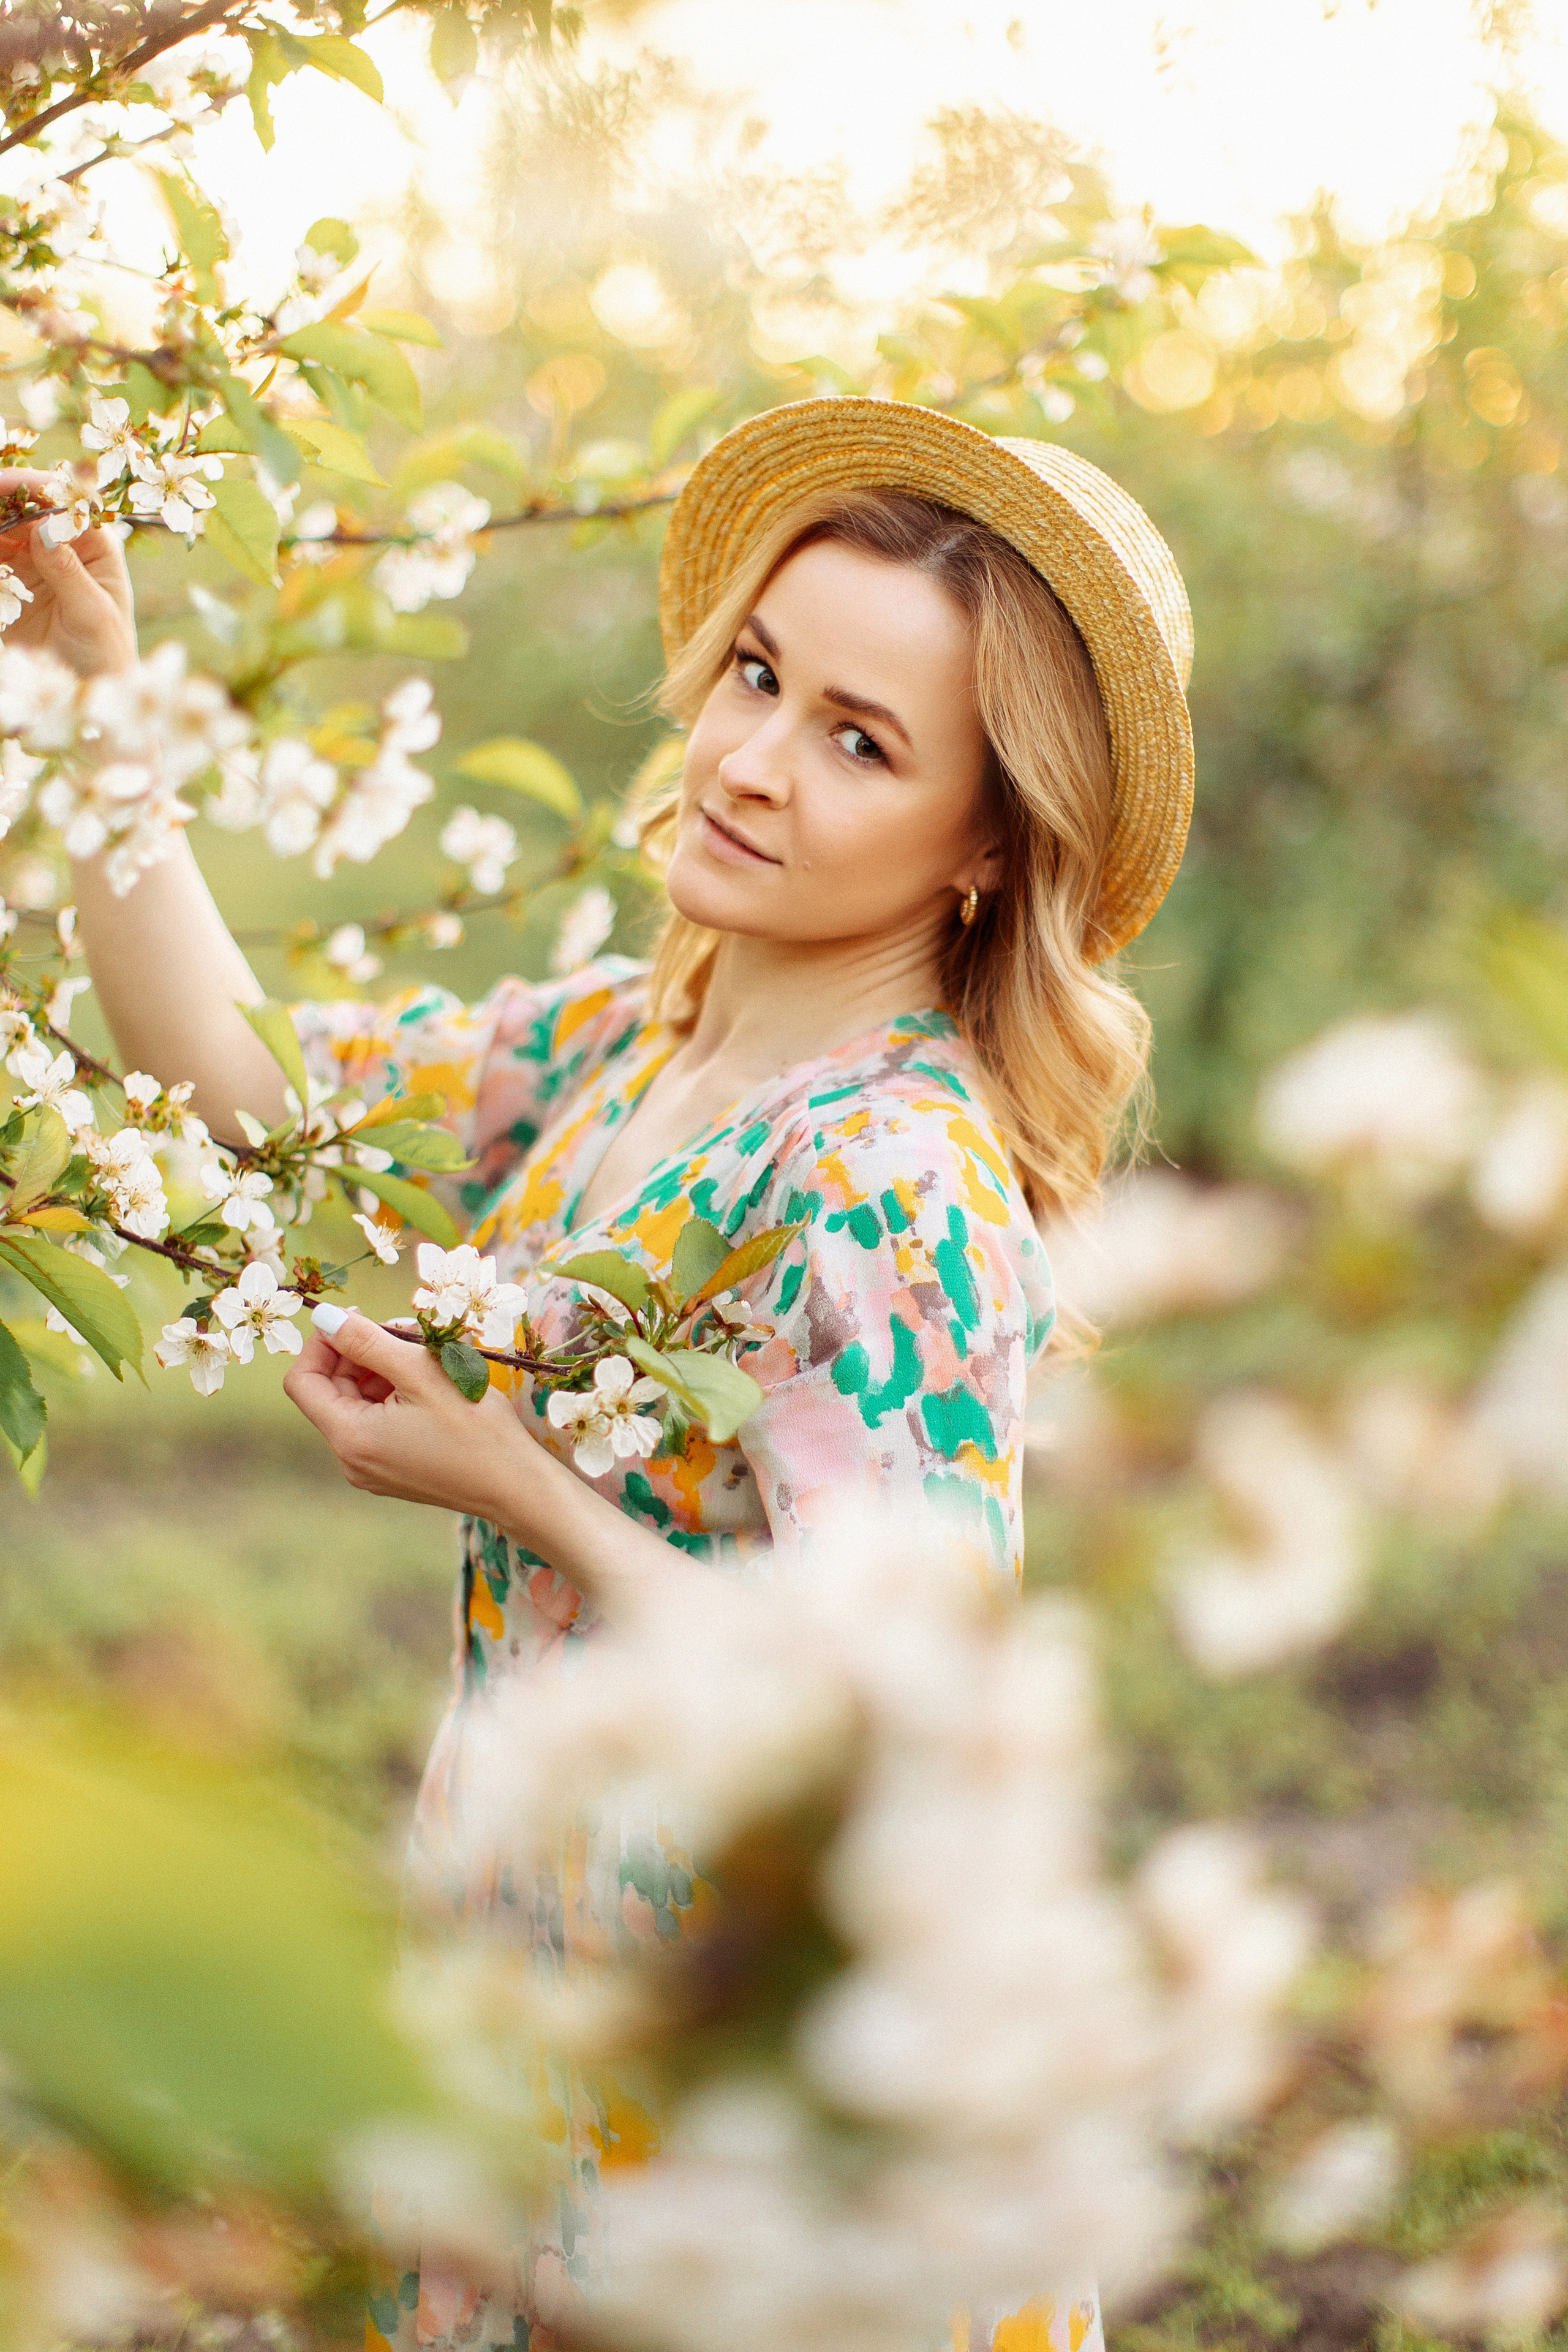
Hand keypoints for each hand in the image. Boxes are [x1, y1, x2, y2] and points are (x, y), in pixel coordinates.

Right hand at [0, 468, 136, 676]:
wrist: (88, 690)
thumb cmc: (106, 654)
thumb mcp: (92, 614)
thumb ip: (68, 571)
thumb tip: (43, 529)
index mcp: (95, 545)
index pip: (62, 502)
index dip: (31, 487)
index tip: (1, 485)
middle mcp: (63, 545)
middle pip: (25, 508)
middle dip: (0, 501)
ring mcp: (34, 561)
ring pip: (2, 529)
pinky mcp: (11, 581)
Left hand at [282, 1307, 550, 1522]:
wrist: (518, 1487)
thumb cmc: (476, 1429)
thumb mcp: (421, 1372)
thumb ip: (366, 1341)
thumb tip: (322, 1316)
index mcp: (350, 1437)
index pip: (302, 1381)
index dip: (322, 1343)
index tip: (358, 1319)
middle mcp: (351, 1460)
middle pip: (331, 1392)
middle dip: (359, 1353)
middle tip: (404, 1330)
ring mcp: (371, 1470)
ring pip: (357, 1405)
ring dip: (380, 1371)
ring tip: (423, 1354)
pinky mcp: (393, 1472)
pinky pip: (377, 1424)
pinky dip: (393, 1395)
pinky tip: (428, 1382)